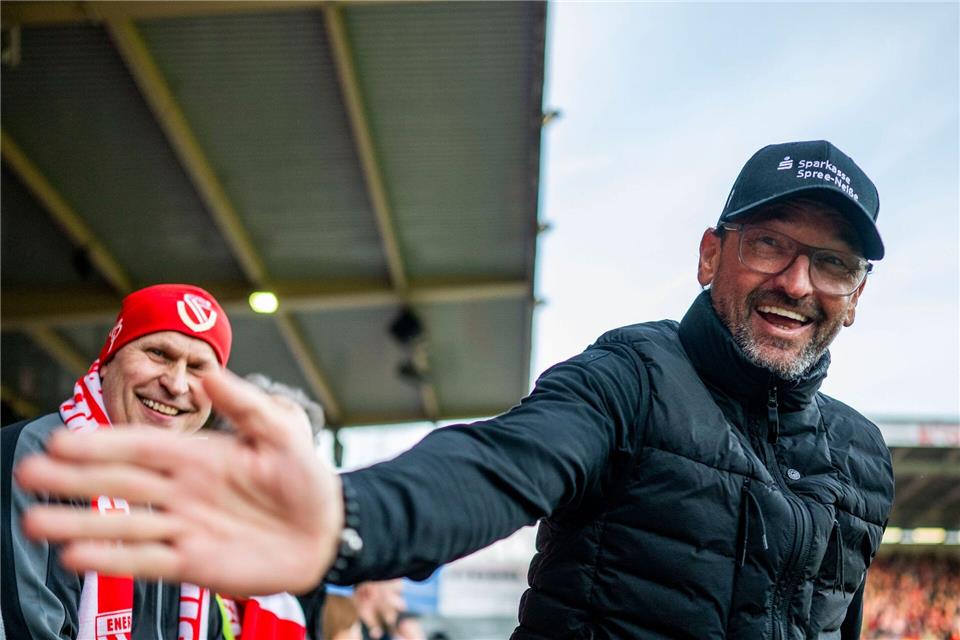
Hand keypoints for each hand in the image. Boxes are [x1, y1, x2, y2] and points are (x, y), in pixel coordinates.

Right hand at [15, 369, 342, 595]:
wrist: (326, 531)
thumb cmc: (305, 478)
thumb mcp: (282, 432)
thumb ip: (246, 404)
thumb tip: (210, 372)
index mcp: (198, 455)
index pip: (141, 447)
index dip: (102, 444)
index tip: (61, 441)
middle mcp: (182, 490)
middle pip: (121, 484)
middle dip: (75, 479)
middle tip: (28, 473)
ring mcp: (184, 527)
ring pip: (124, 524)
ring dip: (80, 524)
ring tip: (35, 521)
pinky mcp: (193, 562)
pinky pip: (147, 561)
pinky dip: (114, 559)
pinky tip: (78, 557)